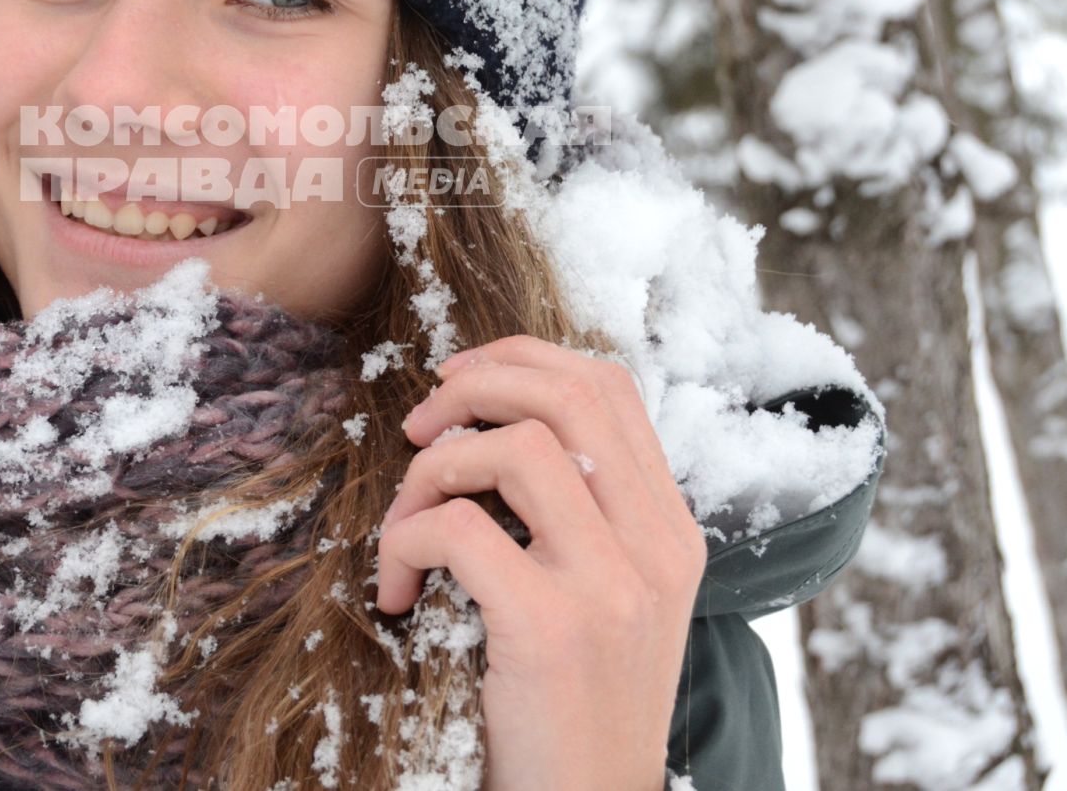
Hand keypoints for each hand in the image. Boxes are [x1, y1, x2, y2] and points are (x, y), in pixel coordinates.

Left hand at [373, 337, 705, 790]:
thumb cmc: (574, 707)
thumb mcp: (609, 600)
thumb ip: (582, 518)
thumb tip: (492, 428)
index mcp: (670, 529)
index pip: (611, 387)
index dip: (523, 359)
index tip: (458, 382)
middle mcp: (655, 547)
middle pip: (566, 396)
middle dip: (474, 385)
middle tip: (418, 427)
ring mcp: (611, 586)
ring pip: (511, 449)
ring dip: (431, 470)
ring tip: (405, 529)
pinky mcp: (552, 629)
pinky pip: (458, 529)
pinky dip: (404, 541)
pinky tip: (396, 591)